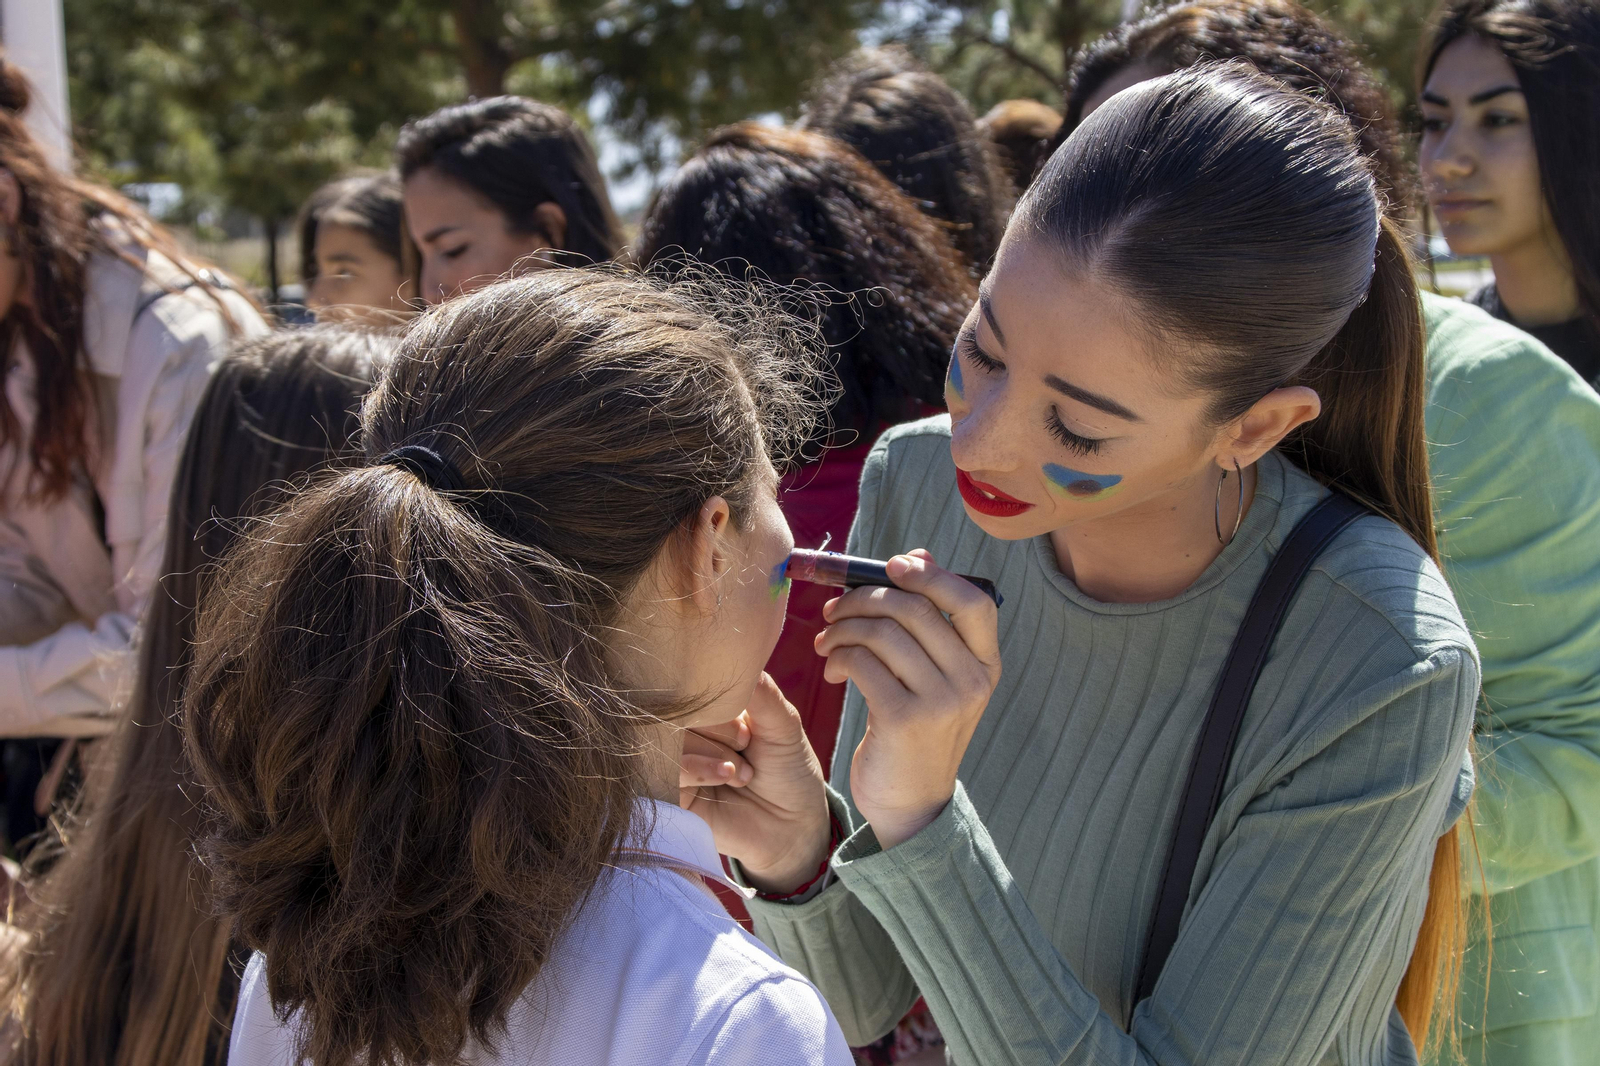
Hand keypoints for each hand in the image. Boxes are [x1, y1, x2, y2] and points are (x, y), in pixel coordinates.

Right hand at [680, 673, 830, 892]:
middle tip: (747, 743)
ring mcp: (677, 762)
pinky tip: (725, 775)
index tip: (749, 719)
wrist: (794, 826)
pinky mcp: (671, 794)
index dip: (718, 697)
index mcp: (711, 708)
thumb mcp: (783, 725)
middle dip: (717, 727)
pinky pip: (666, 771)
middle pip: (678, 710)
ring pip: (670, 739)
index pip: (693, 684)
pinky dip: (697, 769)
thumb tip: (740, 655)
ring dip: (710, 752)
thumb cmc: (789, 771)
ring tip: (743, 771)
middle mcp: (689, 731)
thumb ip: (762, 693)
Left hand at [817, 550, 999, 848]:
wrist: (909, 804)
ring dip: (843, 629)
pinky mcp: (904, 719)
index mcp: (986, 664)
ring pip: (884, 633)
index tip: (893, 566)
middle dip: (864, 599)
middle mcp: (971, 680)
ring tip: (826, 641)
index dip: (934, 575)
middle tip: (833, 610)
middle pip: (915, 609)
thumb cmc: (915, 730)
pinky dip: (839, 657)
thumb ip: (929, 621)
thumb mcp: (934, 676)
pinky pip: (863, 663)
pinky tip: (832, 669)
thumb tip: (918, 555)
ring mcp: (941, 701)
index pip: (974, 601)